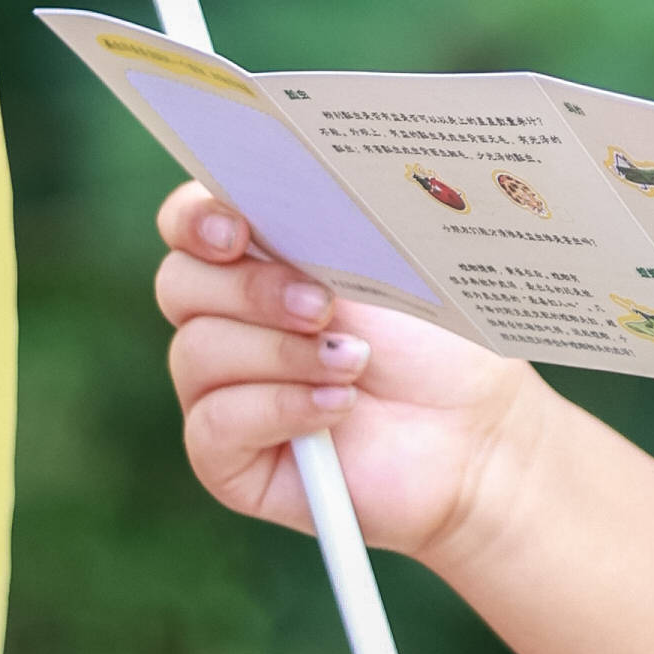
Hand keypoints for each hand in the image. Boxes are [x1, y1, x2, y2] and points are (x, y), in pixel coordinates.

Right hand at [154, 187, 543, 563]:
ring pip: (198, 352)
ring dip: (283, 354)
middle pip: (180, 284)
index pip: (188, 224)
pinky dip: (280, 408)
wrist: (473, 431)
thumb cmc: (436, 343)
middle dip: (251, 290)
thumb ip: (326, 231)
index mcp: (256, 259)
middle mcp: (226, 320)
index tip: (236, 232)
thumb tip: (285, 196)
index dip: (196, 220)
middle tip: (323, 306)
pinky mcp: (226, 457)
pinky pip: (214, 423)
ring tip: (355, 362)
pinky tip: (339, 405)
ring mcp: (221, 390)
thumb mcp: (387, 270)